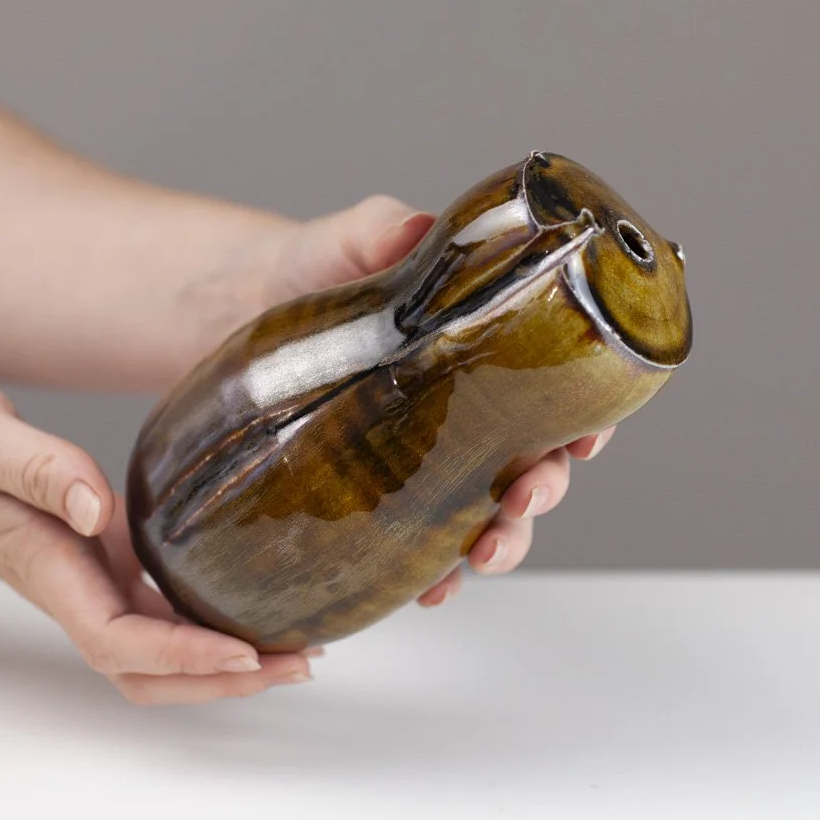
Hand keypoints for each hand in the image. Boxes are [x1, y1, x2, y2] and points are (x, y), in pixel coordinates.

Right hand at [0, 359, 314, 703]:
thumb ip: (42, 473)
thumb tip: (99, 513)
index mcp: (45, 567)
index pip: (117, 640)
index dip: (182, 656)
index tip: (244, 653)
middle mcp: (69, 583)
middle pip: (146, 667)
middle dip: (218, 680)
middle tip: (295, 662)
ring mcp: (82, 574)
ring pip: (152, 646)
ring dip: (217, 659)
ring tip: (287, 646)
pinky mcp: (95, 552)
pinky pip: (151, 607)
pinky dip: (199, 620)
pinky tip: (239, 604)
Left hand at [262, 195, 617, 606]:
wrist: (233, 308)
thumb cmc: (306, 268)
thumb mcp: (348, 241)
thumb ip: (380, 231)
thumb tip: (412, 230)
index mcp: (479, 347)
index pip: (554, 385)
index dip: (586, 416)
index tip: (586, 438)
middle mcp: (463, 406)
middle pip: (531, 460)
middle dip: (540, 489)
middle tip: (522, 500)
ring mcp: (423, 452)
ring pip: (486, 510)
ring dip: (499, 541)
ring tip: (478, 555)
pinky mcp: (375, 489)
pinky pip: (417, 542)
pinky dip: (431, 572)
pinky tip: (426, 589)